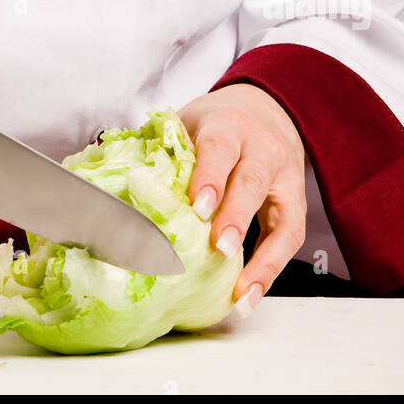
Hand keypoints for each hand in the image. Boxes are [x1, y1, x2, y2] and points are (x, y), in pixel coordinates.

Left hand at [177, 83, 306, 315]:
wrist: (266, 109)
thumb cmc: (217, 122)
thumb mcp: (189, 122)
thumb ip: (162, 146)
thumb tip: (107, 169)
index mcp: (227, 125)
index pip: (219, 147)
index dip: (209, 177)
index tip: (197, 206)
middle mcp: (262, 148)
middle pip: (252, 181)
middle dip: (236, 216)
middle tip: (219, 247)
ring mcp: (284, 177)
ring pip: (283, 216)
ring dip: (263, 257)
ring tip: (241, 291)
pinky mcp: (296, 202)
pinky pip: (291, 236)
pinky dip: (272, 269)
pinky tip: (250, 294)